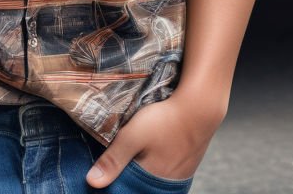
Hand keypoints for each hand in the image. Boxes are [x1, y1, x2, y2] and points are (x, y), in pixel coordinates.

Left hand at [85, 84, 227, 188]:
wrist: (200, 106)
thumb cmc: (166, 120)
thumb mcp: (133, 136)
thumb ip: (113, 160)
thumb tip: (92, 182)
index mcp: (153, 183)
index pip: (128, 190)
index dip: (116, 181)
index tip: (106, 169)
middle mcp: (168, 184)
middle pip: (140, 185)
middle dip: (128, 175)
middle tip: (119, 157)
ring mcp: (180, 174)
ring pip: (153, 177)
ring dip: (142, 168)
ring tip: (135, 152)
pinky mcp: (187, 163)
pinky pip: (166, 169)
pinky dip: (155, 162)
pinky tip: (151, 149)